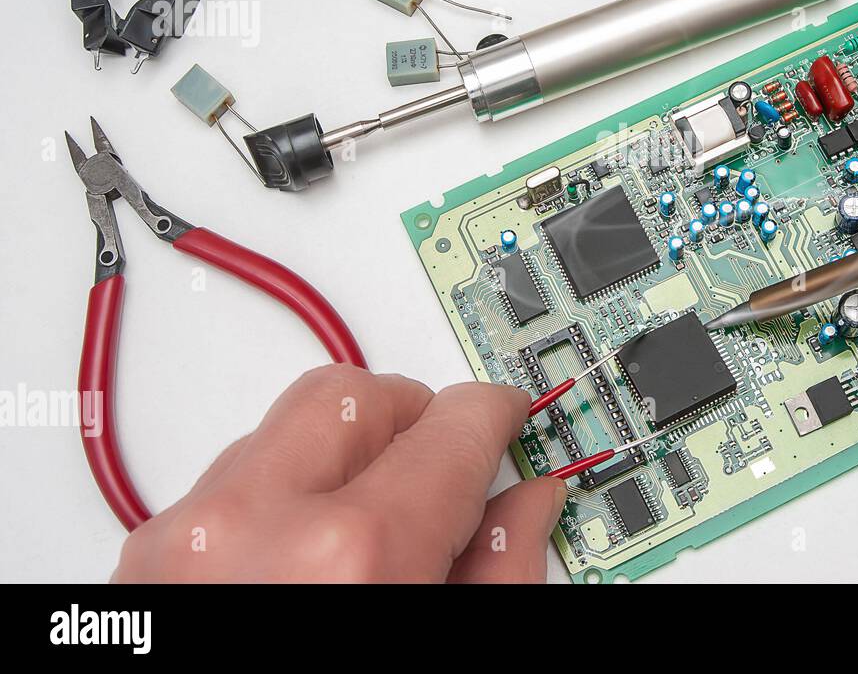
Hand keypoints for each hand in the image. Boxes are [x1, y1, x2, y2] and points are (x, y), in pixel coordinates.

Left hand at [112, 367, 565, 581]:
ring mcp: (187, 539)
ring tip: (369, 527)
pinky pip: (229, 476)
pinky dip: (279, 492)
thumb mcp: (454, 650)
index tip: (508, 421)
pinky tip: (306, 554)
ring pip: (285, 423)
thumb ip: (502, 570)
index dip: (498, 415)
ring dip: (340, 454)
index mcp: (354, 554)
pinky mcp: (145, 557)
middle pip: (358, 393)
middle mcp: (256, 527)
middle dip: (413, 417)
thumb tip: (529, 500)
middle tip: (442, 471)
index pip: (455, 421)